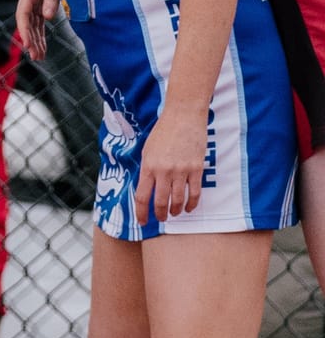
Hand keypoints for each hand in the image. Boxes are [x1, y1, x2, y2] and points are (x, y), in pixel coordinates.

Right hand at [17, 0, 59, 62]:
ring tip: (40, 56)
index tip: (28, 45)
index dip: (25, 31)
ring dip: (36, 39)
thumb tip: (47, 18)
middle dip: (31, 40)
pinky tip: (42, 43)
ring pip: (32, 23)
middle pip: (26, 22)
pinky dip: (40, 32)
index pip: (23, 15)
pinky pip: (38, 20)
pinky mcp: (41, 0)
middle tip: (37, 57)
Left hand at [136, 108, 206, 224]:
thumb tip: (147, 188)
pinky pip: (194, 193)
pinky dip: (192, 204)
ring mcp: (181, 171)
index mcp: (148, 166)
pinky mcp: (196, 169)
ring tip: (175, 213)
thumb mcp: (148, 149)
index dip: (141, 212)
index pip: (142, 196)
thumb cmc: (163, 131)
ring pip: (178, 200)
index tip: (143, 221)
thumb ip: (147, 169)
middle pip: (160, 202)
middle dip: (160, 214)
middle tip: (162, 219)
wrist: (183, 116)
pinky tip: (189, 207)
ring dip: (176, 210)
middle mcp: (163, 171)